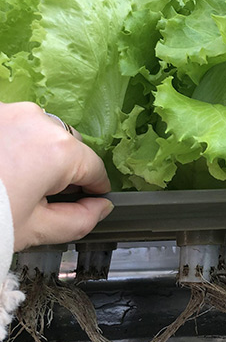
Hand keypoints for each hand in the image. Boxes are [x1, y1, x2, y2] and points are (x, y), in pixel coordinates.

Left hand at [0, 102, 112, 250]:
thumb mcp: (35, 230)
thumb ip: (79, 220)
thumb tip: (99, 209)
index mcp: (60, 150)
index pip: (95, 169)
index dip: (94, 190)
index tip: (88, 203)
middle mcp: (37, 120)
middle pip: (67, 146)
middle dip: (61, 170)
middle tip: (38, 199)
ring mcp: (6, 111)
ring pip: (37, 132)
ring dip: (34, 153)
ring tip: (10, 184)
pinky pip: (9, 126)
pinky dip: (8, 144)